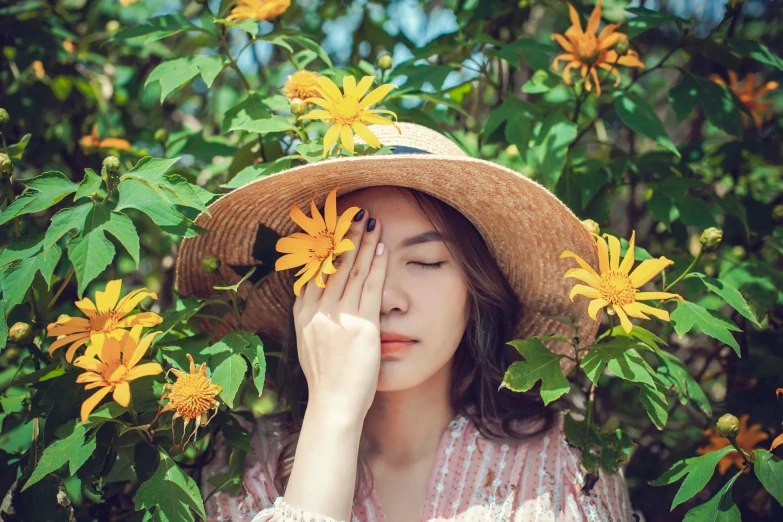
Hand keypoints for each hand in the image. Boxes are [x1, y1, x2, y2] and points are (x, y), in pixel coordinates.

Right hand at [293, 210, 387, 422]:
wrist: (334, 405)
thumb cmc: (327, 379)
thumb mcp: (310, 343)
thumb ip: (313, 318)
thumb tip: (315, 296)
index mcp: (303, 314)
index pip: (314, 270)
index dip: (325, 245)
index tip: (334, 227)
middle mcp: (318, 311)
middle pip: (333, 265)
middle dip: (346, 236)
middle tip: (355, 214)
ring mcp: (339, 317)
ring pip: (352, 271)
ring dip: (364, 244)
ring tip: (371, 223)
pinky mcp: (362, 325)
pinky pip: (370, 288)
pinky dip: (376, 266)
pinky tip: (382, 249)